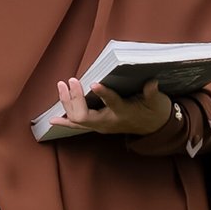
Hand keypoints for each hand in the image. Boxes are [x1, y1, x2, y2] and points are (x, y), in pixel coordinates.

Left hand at [56, 76, 171, 135]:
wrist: (155, 129)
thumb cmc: (155, 111)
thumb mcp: (157, 102)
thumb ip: (152, 93)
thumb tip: (152, 82)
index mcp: (124, 113)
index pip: (112, 103)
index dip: (103, 94)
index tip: (94, 83)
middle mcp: (109, 122)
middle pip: (84, 115)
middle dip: (75, 99)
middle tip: (70, 80)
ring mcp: (101, 126)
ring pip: (77, 119)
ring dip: (67, 103)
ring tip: (61, 86)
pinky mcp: (97, 126)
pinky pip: (78, 125)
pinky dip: (65, 122)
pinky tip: (53, 120)